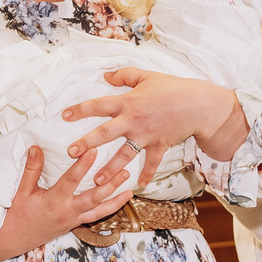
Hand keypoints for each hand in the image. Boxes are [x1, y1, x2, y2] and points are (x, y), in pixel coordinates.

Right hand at [0, 144, 136, 261]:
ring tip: (130, 189)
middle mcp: (67, 212)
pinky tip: (116, 202)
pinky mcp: (73, 224)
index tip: (93, 150)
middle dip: (110, 184)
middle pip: (94, 197)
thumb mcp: (21, 191)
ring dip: (116, 200)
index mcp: (54, 202)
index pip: (71, 181)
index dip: (83, 165)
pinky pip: (95, 217)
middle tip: (124, 170)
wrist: (13, 240)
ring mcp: (72, 220)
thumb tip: (36, 147)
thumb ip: (31, 169)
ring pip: (100, 211)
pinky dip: (108, 209)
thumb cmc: (16, 215)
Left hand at [62, 67, 248, 171]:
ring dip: (110, 168)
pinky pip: (151, 163)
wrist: (197, 104)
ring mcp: (146, 136)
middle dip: (87, 143)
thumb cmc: (171, 88)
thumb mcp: (146, 76)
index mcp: (128, 102)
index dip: (80, 110)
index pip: (99, 106)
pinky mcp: (159, 146)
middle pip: (105, 133)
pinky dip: (146, 175)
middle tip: (71, 153)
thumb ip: (124, 75)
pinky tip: (138, 186)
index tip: (64, 115)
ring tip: (95, 180)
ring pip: (124, 155)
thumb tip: (106, 76)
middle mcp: (133, 121)